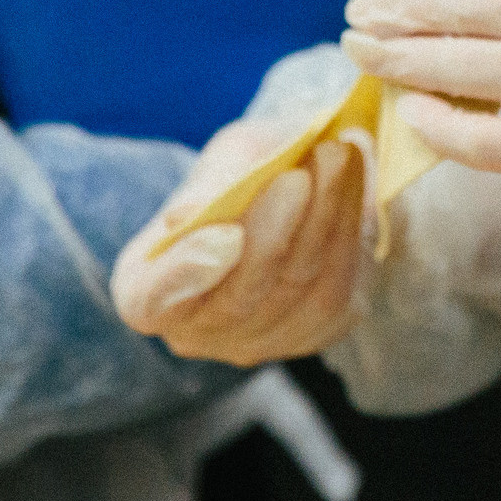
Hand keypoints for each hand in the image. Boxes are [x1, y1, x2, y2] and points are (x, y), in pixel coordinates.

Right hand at [113, 121, 367, 365]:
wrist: (302, 180)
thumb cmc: (247, 169)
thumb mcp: (226, 160)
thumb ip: (211, 189)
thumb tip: (184, 217)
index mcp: (146, 285)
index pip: (153, 301)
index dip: (188, 273)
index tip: (228, 233)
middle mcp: (195, 330)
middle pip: (238, 298)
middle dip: (275, 231)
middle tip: (300, 176)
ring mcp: (255, 342)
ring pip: (295, 292)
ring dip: (322, 221)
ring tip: (336, 158)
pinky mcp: (313, 333)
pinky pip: (336, 291)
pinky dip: (348, 233)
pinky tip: (354, 185)